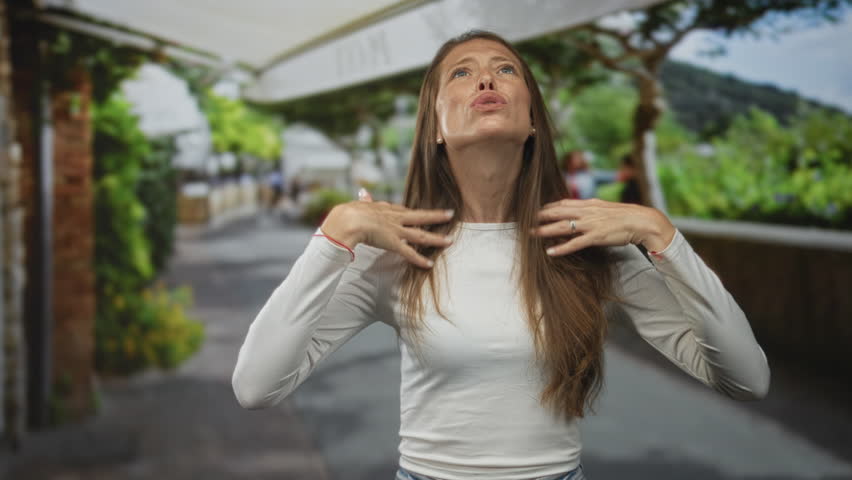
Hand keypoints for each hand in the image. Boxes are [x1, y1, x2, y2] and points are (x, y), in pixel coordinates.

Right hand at [320, 188, 454, 267]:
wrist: (348, 220)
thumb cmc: (349, 212)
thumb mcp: (359, 204)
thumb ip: (364, 200)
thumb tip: (363, 192)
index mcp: (386, 208)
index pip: (403, 210)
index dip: (413, 213)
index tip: (422, 214)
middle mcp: (395, 218)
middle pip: (420, 216)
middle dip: (436, 216)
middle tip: (451, 214)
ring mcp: (396, 230)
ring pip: (420, 235)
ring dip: (436, 238)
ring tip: (450, 240)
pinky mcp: (393, 243)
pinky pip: (409, 253)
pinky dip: (419, 259)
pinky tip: (430, 264)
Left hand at [531, 198, 675, 255]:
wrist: (642, 221)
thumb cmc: (625, 216)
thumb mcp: (604, 208)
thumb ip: (590, 209)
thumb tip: (578, 211)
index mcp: (589, 204)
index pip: (562, 203)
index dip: (547, 207)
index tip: (535, 211)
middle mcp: (587, 212)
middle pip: (558, 212)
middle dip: (539, 216)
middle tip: (524, 221)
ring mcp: (590, 224)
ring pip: (562, 226)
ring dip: (545, 231)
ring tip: (530, 235)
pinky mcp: (596, 237)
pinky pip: (575, 243)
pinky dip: (562, 248)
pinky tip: (550, 252)